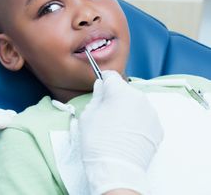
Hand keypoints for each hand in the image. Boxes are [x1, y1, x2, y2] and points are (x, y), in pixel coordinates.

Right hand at [78, 71, 163, 194]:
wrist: (116, 169)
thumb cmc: (98, 141)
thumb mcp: (87, 115)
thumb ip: (96, 96)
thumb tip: (101, 87)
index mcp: (120, 91)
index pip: (111, 76)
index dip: (103, 82)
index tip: (99, 90)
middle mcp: (140, 98)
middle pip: (124, 90)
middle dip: (115, 98)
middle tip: (105, 114)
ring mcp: (151, 114)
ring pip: (135, 104)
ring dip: (127, 110)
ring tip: (116, 128)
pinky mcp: (157, 129)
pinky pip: (144, 118)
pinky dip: (136, 123)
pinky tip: (126, 135)